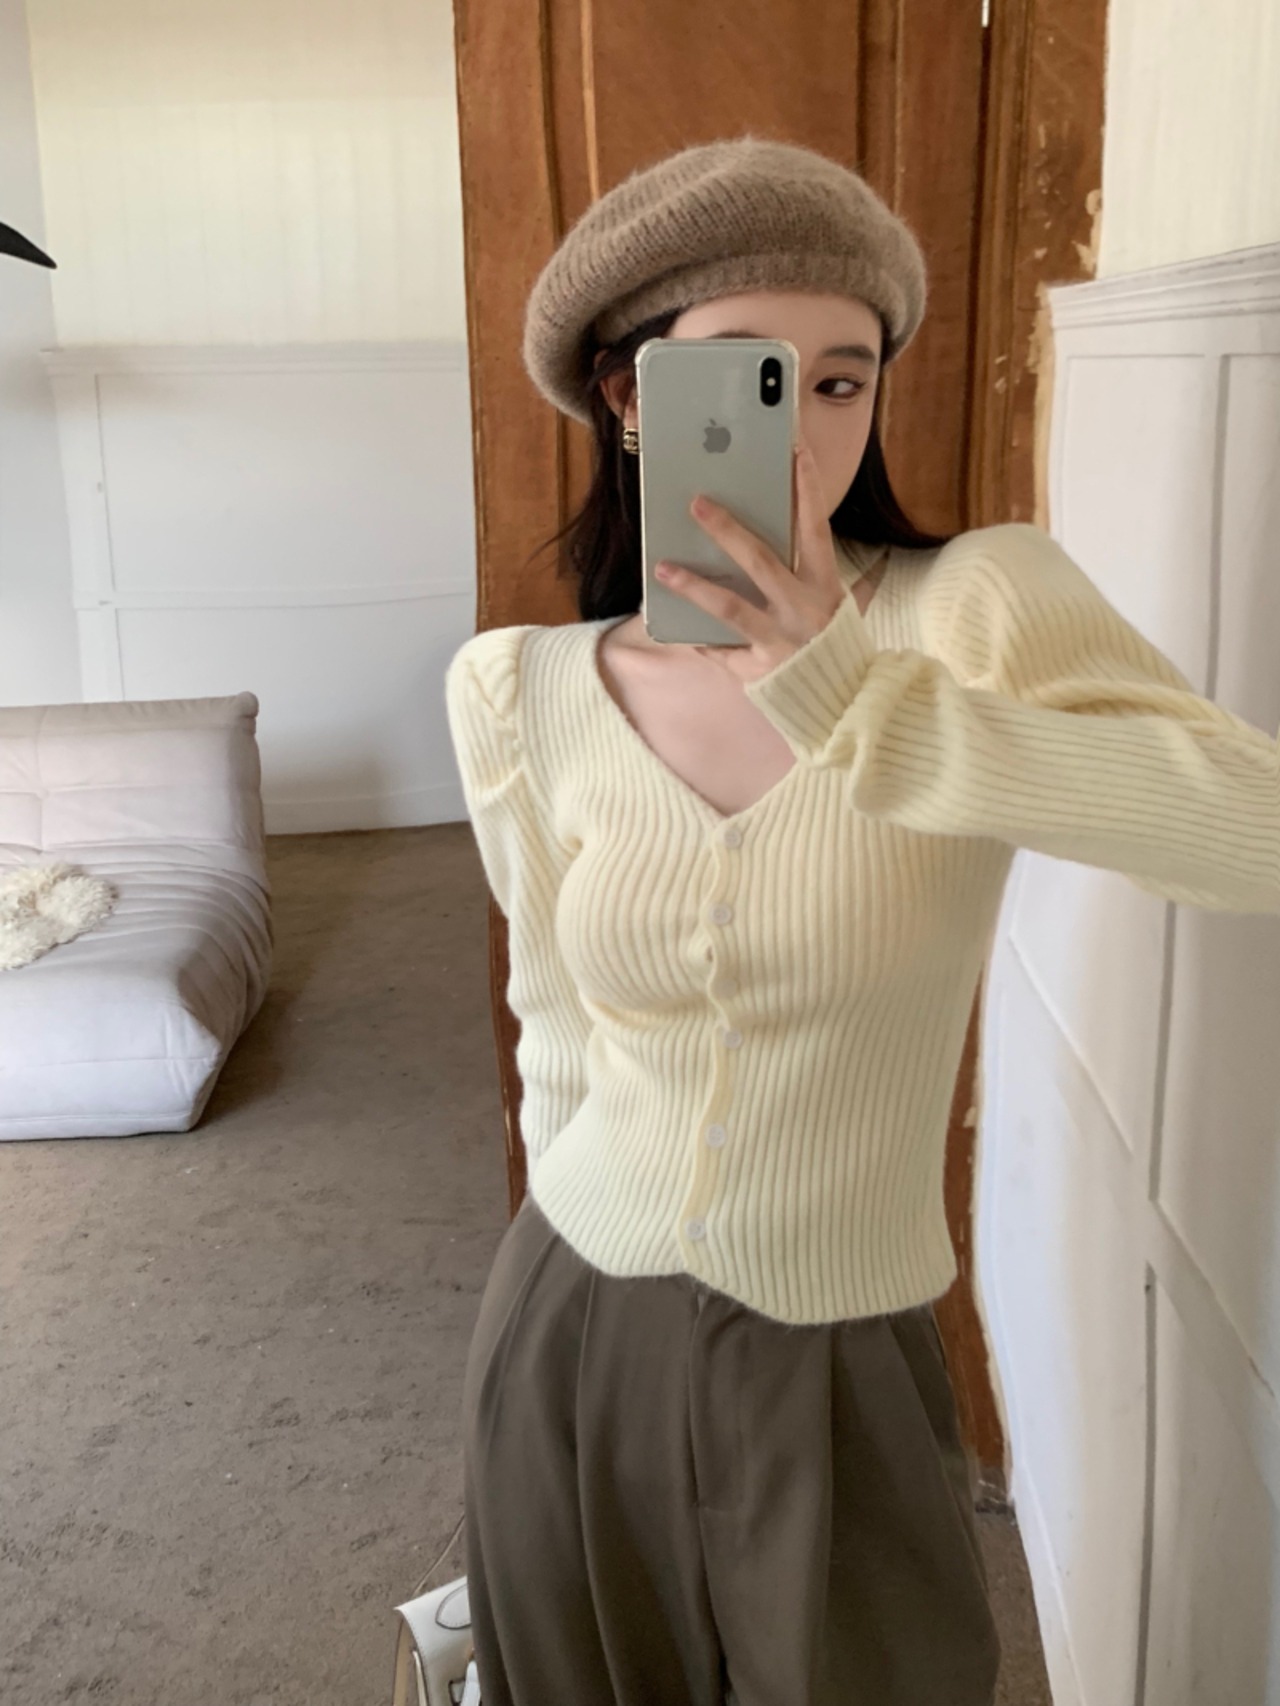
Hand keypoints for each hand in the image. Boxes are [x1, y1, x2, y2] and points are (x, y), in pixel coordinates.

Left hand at [653, 437, 848, 685]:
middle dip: (727, 529)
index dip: (807, 486)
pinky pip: (719, 650)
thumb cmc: (831, 644)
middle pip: (760, 560)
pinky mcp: (758, 670)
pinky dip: (696, 639)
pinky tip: (671, 624)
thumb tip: (777, 530)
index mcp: (825, 586)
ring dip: (694, 585)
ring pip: (729, 607)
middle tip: (696, 503)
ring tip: (663, 567)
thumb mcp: (831, 603)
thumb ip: (806, 571)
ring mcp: (779, 640)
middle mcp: (802, 609)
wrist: (844, 703)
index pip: (815, 527)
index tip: (793, 447)